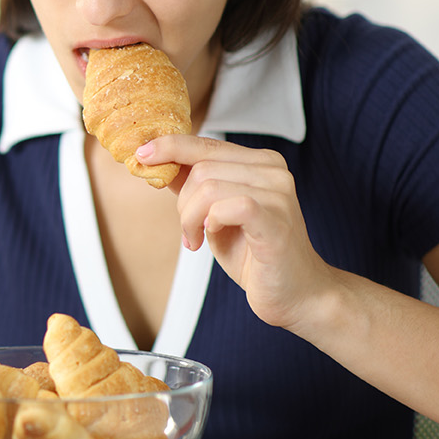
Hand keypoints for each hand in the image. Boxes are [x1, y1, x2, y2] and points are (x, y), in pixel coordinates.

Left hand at [137, 135, 340, 331]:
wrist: (296, 294)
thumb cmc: (255, 255)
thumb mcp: (214, 214)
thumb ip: (193, 186)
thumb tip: (156, 159)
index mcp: (261, 163)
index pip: (206, 144)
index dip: (171, 147)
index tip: (142, 155)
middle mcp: (274, 171)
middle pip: (201, 168)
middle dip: (182, 202)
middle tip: (189, 230)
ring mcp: (279, 195)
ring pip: (208, 187)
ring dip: (190, 218)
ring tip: (197, 239)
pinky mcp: (276, 222)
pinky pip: (229, 207)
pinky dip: (209, 222)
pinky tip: (209, 238)